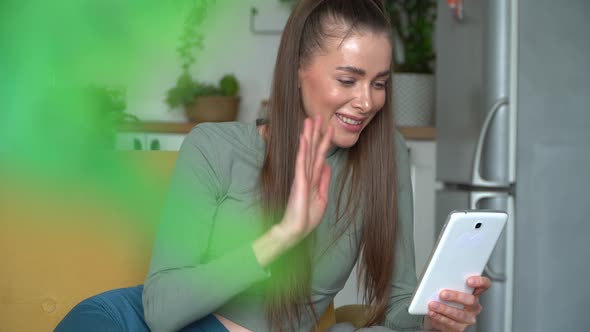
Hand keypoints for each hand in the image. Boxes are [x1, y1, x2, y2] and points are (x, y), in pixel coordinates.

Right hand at [277, 116, 332, 242]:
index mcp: (313, 178)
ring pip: (307, 152)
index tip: (328, 127)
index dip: (324, 141)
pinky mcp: (299, 182)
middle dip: (315, 133)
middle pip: (313, 149)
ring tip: (309, 120)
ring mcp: (302, 177)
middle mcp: (307, 174)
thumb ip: (323, 180)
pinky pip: (302, 163)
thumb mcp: (321, 197)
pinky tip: (303, 139)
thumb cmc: (306, 217)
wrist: (296, 230)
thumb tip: (327, 164)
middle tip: (316, 116)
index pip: (319, 155)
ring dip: (308, 136)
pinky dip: (303, 151)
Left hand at [424, 276, 490, 331]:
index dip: (479, 282)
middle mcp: (473, 306)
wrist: (440, 318)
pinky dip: (439, 318)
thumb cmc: (446, 301)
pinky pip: (450, 324)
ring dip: (444, 309)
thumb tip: (438, 279)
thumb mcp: (449, 290)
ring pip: (459, 314)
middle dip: (456, 296)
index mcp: (473, 293)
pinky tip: (433, 313)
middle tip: (443, 294)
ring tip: (433, 305)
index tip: (469, 281)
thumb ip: (449, 284)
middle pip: (471, 300)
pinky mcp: (459, 328)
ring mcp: (467, 318)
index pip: (484, 285)